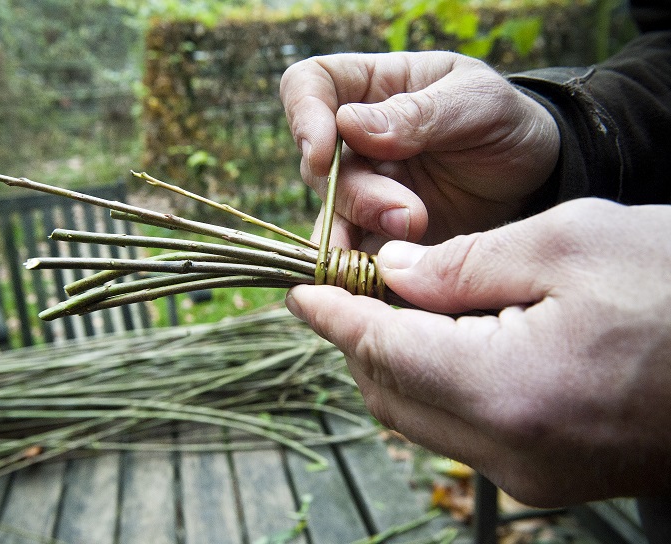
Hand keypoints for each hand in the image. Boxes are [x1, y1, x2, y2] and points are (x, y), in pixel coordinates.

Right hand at [280, 52, 560, 245]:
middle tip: (407, 214)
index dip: (304, 115)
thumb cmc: (505, 124)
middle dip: (354, 193)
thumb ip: (417, 114)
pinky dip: (359, 267)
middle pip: (315, 164)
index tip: (323, 151)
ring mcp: (362, 189)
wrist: (536, 182)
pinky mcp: (374, 235)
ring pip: (329, 213)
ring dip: (359, 232)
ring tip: (413, 235)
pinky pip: (348, 255)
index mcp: (371, 88)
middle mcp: (354, 140)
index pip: (309, 84)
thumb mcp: (476, 103)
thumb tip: (347, 125)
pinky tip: (390, 274)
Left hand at [285, 198, 670, 505]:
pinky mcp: (553, 475)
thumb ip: (461, 266)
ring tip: (392, 305)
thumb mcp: (565, 244)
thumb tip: (392, 275)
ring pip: (420, 417)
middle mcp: (511, 452)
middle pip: (390, 392)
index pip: (380, 350)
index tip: (298, 290)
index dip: (332, 316)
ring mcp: (533, 474)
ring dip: (393, 362)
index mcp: (507, 390)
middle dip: (356, 338)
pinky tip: (444, 341)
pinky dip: (436, 385)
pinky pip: (462, 431)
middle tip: (346, 286)